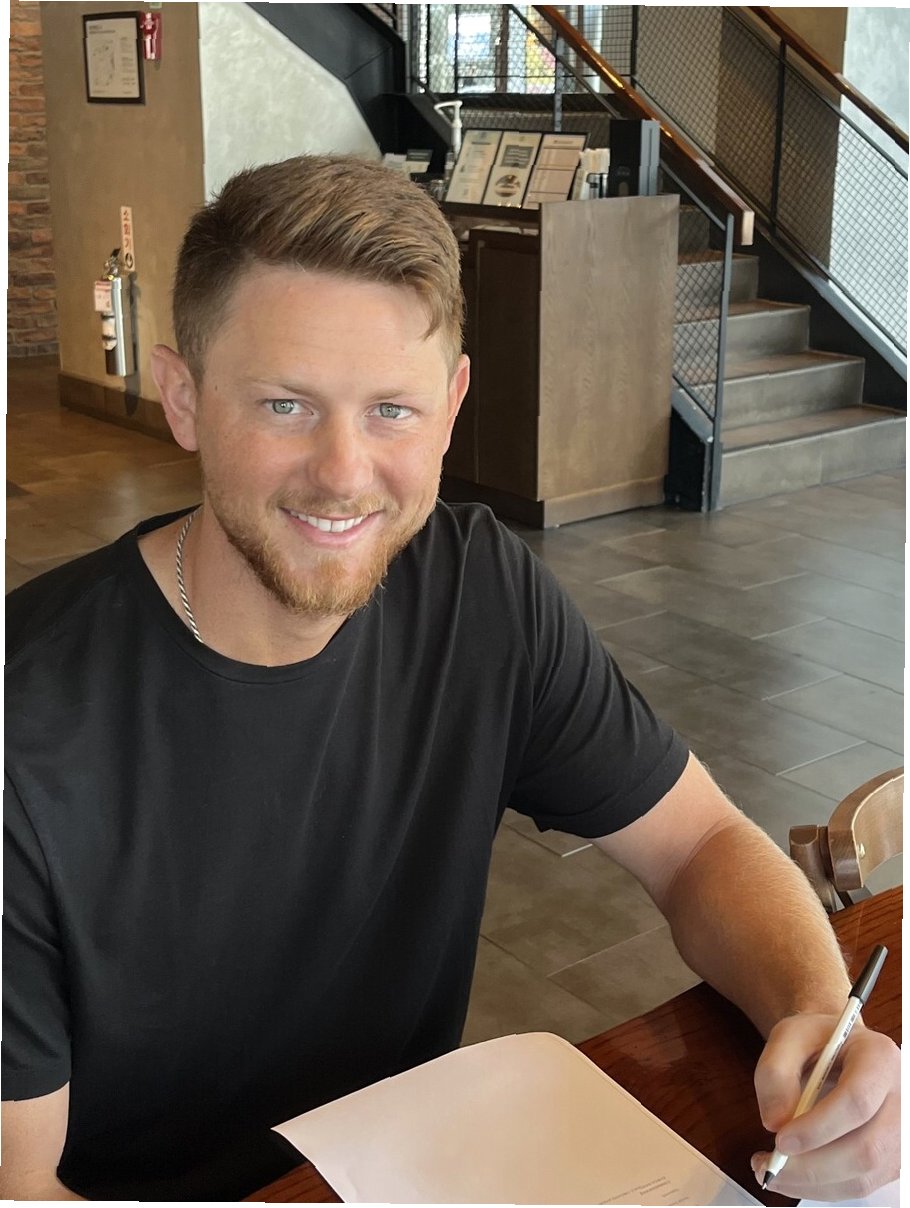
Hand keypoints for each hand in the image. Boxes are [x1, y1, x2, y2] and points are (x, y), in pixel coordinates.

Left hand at [751, 1014, 899, 1199]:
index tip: (780, 1140)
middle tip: (770, 1164)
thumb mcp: (788, 1036)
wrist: (838, 1049)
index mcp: (879, 1058)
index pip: (858, 1101)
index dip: (818, 1127)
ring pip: (863, 1176)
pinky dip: (820, 1188)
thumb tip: (775, 1122)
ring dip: (813, 1183)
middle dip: (813, 1166)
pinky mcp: (890, 1160)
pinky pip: (858, 1186)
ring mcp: (899, 1135)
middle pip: (866, 1148)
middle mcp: (900, 1099)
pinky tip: (792, 1175)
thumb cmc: (816, 1041)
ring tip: (772, 1171)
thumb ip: (775, 1071)